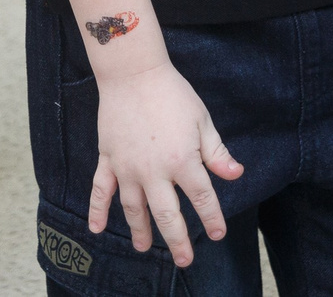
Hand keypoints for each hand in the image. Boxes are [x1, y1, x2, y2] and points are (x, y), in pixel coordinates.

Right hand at [90, 62, 242, 263]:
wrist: (134, 73)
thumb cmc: (173, 94)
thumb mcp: (202, 121)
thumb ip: (217, 152)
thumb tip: (236, 174)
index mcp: (182, 160)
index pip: (201, 198)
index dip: (211, 218)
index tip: (217, 234)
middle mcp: (154, 171)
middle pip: (166, 214)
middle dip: (176, 240)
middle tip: (183, 260)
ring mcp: (127, 167)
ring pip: (133, 208)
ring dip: (139, 231)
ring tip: (143, 248)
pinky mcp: (108, 159)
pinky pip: (100, 191)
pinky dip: (96, 211)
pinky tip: (97, 229)